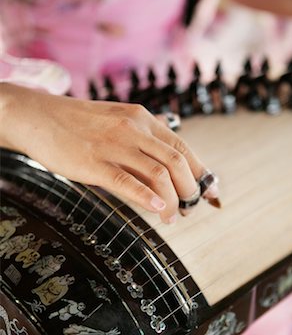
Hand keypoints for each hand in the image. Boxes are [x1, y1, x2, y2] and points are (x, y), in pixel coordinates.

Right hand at [0, 83, 209, 222]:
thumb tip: (165, 165)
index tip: (210, 192)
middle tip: (191, 208)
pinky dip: (148, 199)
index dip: (201, 171)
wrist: (39, 116)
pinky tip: (159, 211)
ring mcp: (114, 145)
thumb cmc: (79, 124)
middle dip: (190, 189)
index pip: (182, 146)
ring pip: (158, 174)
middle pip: (177, 161)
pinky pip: (127, 182)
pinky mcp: (94, 163)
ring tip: (174, 218)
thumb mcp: (117, 121)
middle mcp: (134, 129)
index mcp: (142, 119)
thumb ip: (142, 139)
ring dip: (173, 201)